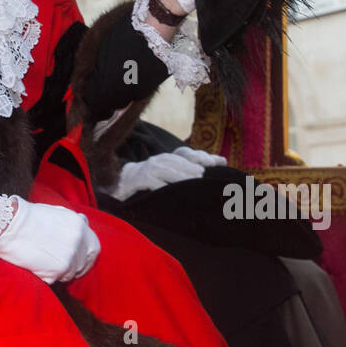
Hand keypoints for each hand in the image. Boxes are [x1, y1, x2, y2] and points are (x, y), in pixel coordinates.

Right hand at [0, 197, 99, 283]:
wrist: (9, 226)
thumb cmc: (28, 218)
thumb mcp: (56, 212)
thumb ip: (73, 221)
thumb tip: (83, 222)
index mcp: (79, 226)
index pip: (94, 248)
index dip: (87, 256)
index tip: (80, 261)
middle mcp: (79, 241)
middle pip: (84, 263)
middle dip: (77, 268)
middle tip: (64, 268)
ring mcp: (70, 257)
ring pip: (70, 274)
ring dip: (60, 272)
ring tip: (43, 262)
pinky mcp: (58, 270)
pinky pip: (56, 279)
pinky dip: (47, 276)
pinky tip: (36, 265)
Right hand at [111, 145, 226, 199]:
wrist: (124, 182)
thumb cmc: (152, 180)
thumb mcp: (171, 172)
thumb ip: (192, 169)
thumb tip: (221, 162)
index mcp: (168, 158)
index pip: (186, 154)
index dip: (201, 156)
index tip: (218, 162)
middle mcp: (159, 160)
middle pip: (178, 161)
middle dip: (192, 166)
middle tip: (204, 174)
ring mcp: (149, 169)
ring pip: (167, 170)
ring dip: (181, 175)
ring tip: (194, 180)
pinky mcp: (140, 179)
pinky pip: (153, 182)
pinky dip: (163, 186)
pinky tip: (172, 192)